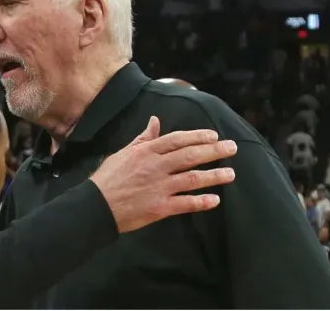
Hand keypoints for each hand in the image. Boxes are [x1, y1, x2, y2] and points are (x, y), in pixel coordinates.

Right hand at [90, 116, 236, 232]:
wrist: (96, 205)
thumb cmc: (108, 178)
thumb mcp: (123, 153)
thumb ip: (143, 139)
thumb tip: (155, 121)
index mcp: (146, 152)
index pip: (177, 140)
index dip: (197, 137)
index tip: (214, 135)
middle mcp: (156, 167)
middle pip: (190, 156)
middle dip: (213, 151)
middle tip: (232, 148)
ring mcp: (159, 187)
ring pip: (192, 179)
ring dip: (214, 176)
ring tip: (231, 174)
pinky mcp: (160, 207)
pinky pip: (185, 204)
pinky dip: (201, 202)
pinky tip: (215, 200)